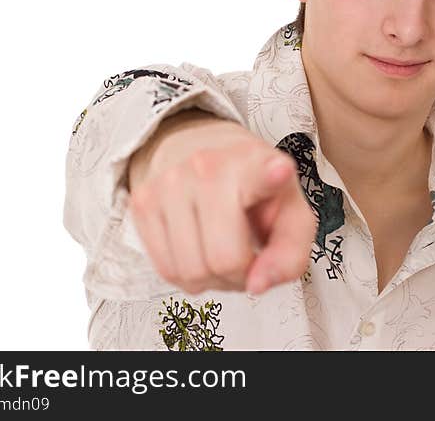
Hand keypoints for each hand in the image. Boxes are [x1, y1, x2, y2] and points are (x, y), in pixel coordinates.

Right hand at [127, 117, 315, 296]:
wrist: (202, 149)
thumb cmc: (254, 187)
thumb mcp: (290, 214)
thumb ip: (289, 255)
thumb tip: (257, 285)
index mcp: (256, 166)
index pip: (263, 172)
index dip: (273, 175)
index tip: (280, 170)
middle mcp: (209, 167)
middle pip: (224, 259)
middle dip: (240, 276)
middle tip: (247, 257)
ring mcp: (170, 182)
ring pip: (191, 272)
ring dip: (212, 279)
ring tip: (223, 251)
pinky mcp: (143, 201)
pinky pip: (166, 270)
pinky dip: (188, 276)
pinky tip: (200, 251)